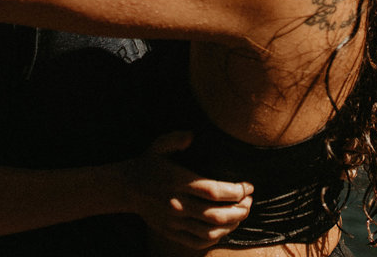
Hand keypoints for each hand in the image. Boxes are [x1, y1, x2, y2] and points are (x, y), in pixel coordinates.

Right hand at [121, 131, 252, 248]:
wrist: (126, 188)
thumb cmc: (148, 164)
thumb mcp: (159, 146)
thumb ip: (176, 138)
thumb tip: (193, 135)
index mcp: (178, 182)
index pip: (214, 192)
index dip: (236, 191)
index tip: (248, 186)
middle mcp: (177, 204)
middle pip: (216, 214)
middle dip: (240, 210)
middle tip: (250, 202)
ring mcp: (173, 221)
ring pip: (210, 231)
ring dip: (232, 224)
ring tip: (241, 214)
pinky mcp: (170, 232)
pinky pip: (198, 241)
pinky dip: (215, 237)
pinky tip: (224, 228)